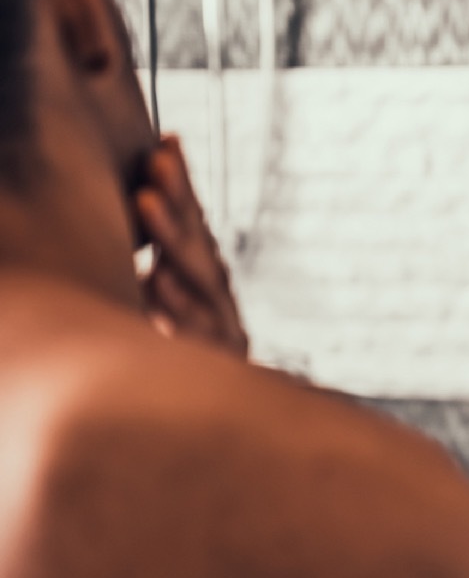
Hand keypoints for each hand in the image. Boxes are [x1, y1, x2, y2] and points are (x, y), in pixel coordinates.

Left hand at [135, 135, 249, 356]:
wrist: (213, 437)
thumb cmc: (171, 375)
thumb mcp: (165, 319)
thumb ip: (163, 280)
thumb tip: (136, 233)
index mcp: (207, 289)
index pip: (196, 227)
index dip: (183, 186)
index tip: (166, 140)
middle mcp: (220, 306)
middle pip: (200, 245)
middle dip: (178, 199)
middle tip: (156, 159)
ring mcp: (223, 336)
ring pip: (201, 280)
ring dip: (172, 239)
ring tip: (146, 201)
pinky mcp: (219, 370)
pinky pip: (197, 336)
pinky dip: (176, 309)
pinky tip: (154, 285)